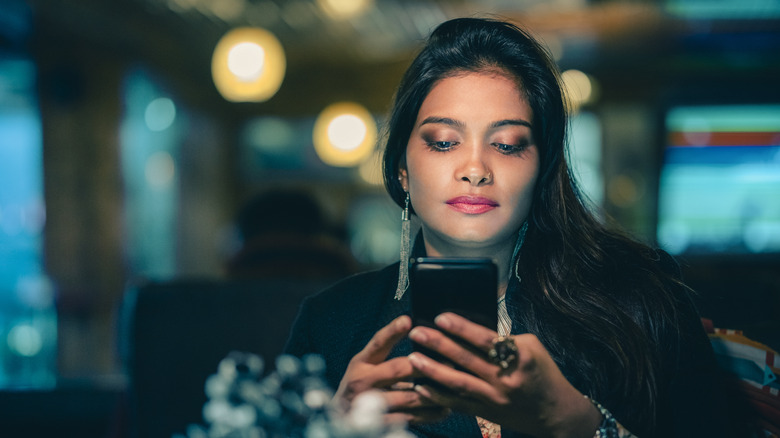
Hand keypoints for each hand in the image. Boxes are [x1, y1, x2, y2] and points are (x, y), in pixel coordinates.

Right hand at [335, 315, 449, 423]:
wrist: (340, 420)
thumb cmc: (361, 387)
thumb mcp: (366, 367)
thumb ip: (388, 357)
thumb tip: (425, 342)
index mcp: (361, 362)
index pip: (377, 343)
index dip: (392, 331)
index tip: (407, 320)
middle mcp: (362, 381)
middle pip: (398, 369)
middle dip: (425, 365)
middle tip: (449, 361)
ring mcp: (370, 404)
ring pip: (409, 396)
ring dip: (435, 392)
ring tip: (454, 386)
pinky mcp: (379, 423)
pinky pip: (411, 417)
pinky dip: (431, 414)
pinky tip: (444, 409)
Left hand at [407, 313, 600, 437]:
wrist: (556, 412)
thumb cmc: (543, 373)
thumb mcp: (532, 348)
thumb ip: (505, 338)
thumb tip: (472, 328)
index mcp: (521, 357)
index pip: (486, 339)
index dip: (462, 328)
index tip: (440, 317)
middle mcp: (506, 379)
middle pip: (467, 359)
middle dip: (439, 344)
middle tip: (417, 332)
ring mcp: (496, 398)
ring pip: (458, 383)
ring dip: (432, 370)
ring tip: (412, 358)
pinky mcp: (487, 413)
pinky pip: (458, 404)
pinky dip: (438, 396)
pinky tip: (421, 387)